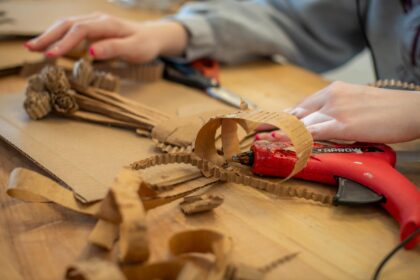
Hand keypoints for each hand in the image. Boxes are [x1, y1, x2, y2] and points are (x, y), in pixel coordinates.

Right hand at [24, 13, 187, 61]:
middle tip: (31, 49)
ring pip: (66, 25)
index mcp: (107, 24)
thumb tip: (91, 53)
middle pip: (67, 24)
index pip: (80, 30)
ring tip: (33, 48)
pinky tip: (48, 45)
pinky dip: (58, 36)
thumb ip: (114, 49)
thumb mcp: (134, 50)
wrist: (152, 36)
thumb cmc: (145, 45)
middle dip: (48, 36)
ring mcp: (94, 23)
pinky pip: (71, 30)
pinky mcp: (92, 28)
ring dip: (49, 35)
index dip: (64, 42)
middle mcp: (97, 20)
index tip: (51, 55)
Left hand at [257, 81, 419, 142]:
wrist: (412, 109)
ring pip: (302, 122)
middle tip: (258, 132)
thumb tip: (323, 123)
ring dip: (282, 132)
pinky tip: (286, 142)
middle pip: (297, 112)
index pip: (302, 105)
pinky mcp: (344, 124)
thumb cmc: (388, 109)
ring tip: (264, 140)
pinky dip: (298, 138)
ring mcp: (336, 110)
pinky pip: (315, 132)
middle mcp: (331, 97)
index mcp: (334, 90)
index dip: (283, 116)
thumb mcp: (356, 103)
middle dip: (276, 124)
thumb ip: (337, 110)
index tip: (268, 123)